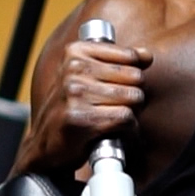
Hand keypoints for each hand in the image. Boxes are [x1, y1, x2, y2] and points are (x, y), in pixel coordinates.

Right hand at [26, 35, 152, 173]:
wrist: (47, 143)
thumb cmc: (73, 108)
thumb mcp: (91, 76)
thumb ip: (121, 62)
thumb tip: (147, 55)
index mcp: (76, 52)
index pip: (131, 57)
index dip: (133, 76)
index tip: (118, 87)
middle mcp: (73, 69)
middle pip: (136, 78)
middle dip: (134, 97)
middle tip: (115, 108)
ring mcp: (75, 93)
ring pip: (133, 99)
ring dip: (131, 114)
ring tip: (113, 120)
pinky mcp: (80, 119)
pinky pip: (126, 119)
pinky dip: (128, 130)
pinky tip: (115, 132)